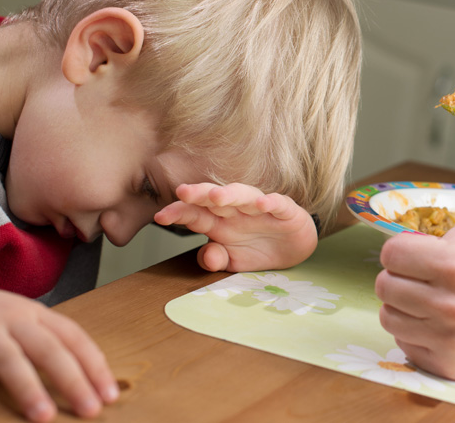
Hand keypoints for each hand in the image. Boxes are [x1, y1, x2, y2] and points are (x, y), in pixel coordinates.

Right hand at [0, 287, 117, 421]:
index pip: (73, 338)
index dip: (93, 366)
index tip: (109, 395)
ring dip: (28, 387)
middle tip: (89, 410)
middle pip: (48, 348)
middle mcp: (13, 318)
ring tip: (44, 417)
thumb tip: (86, 382)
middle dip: (71, 380)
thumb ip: (49, 345)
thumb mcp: (22, 324)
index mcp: (37, 315)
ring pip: (9, 357)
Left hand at [153, 182, 317, 271]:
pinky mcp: (285, 210)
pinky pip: (278, 203)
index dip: (178, 212)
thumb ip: (215, 259)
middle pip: (214, 198)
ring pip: (243, 195)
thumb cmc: (258, 250)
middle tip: (183, 192)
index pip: (194, 214)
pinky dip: (271, 202)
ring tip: (217, 197)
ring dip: (230, 194)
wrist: (294, 248)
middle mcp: (236, 211)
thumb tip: (206, 256)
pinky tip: (263, 204)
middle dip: (199, 194)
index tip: (160, 216)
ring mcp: (260, 208)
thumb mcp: (233, 262)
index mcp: (219, 222)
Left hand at [375, 220, 454, 379]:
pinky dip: (416, 332)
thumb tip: (408, 249)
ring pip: (389, 317)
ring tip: (429, 299)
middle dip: (399, 276)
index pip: (392, 255)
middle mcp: (452, 307)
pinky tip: (440, 323)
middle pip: (385, 286)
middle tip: (421, 276)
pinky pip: (406, 345)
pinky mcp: (452, 367)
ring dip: (403, 305)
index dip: (400, 250)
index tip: (412, 253)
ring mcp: (450, 342)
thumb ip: (442, 237)